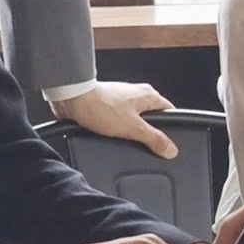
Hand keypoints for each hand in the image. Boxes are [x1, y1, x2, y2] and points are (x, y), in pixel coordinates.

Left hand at [56, 81, 176, 158]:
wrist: (72, 97)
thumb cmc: (100, 106)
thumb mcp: (133, 128)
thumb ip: (154, 139)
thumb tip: (171, 149)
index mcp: (149, 95)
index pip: (170, 112)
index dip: (170, 129)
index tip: (169, 144)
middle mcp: (137, 94)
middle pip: (152, 118)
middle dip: (149, 133)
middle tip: (146, 146)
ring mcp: (122, 99)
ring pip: (135, 119)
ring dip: (131, 131)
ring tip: (125, 140)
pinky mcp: (109, 104)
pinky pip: (120, 120)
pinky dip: (118, 129)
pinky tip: (112, 136)